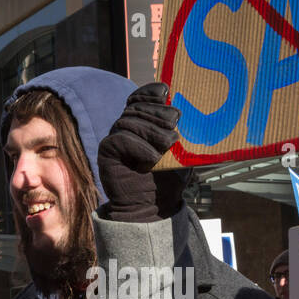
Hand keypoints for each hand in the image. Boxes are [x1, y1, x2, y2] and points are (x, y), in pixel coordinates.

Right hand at [97, 82, 182, 222]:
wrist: (152, 207)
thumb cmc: (167, 179)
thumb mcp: (182, 154)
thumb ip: (183, 134)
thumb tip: (191, 115)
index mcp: (143, 122)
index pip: (141, 97)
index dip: (151, 92)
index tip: (166, 91)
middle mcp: (126, 127)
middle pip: (137, 107)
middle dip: (158, 113)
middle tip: (174, 126)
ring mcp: (115, 137)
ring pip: (129, 121)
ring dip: (152, 133)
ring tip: (166, 147)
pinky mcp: (107, 151)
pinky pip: (120, 139)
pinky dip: (139, 147)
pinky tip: (151, 158)